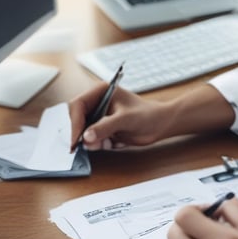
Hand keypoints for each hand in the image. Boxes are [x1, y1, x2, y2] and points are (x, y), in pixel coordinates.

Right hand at [69, 83, 236, 150]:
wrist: (162, 125)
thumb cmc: (148, 115)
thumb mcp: (126, 120)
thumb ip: (105, 127)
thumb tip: (86, 137)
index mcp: (101, 91)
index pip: (78, 105)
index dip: (75, 122)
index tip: (76, 139)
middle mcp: (98, 102)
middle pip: (78, 119)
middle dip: (81, 133)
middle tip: (83, 147)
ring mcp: (100, 116)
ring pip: (84, 131)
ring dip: (91, 140)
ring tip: (107, 143)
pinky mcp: (104, 128)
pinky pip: (92, 138)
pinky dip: (99, 144)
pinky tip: (113, 143)